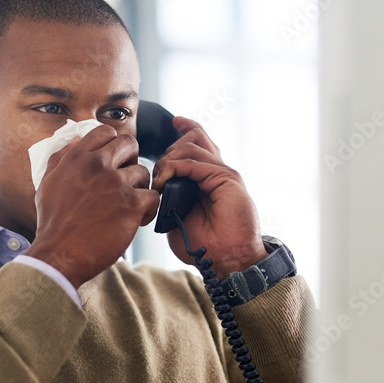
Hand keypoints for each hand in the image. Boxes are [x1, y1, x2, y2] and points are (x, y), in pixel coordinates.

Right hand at [25, 124, 159, 289]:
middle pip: (130, 144)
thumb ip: (61, 159)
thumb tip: (75, 140)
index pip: (105, 132)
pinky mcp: (131, 204)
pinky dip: (148, 209)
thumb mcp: (47, 183)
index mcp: (77, 158)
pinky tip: (137, 219)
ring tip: (129, 205)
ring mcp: (116, 183)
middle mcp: (97, 165)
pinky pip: (153, 196)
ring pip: (143, 172)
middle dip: (131, 160)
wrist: (59, 254)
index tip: (113, 161)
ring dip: (140, 188)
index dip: (113, 145)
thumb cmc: (53, 223)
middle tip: (126, 180)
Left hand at [151, 116, 265, 276]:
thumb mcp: (176, 219)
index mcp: (206, 179)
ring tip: (160, 181)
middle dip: (167, 150)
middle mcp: (216, 172)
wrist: (227, 259)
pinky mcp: (227, 178)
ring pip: (191, 146)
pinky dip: (177, 166)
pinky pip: (196, 161)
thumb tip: (156, 188)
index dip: (183, 131)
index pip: (196, 144)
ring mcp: (222, 173)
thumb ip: (169, 199)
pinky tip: (167, 180)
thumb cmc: (204, 245)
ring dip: (169, 159)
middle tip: (157, 175)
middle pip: (194, 138)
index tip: (173, 123)